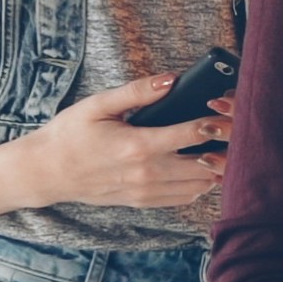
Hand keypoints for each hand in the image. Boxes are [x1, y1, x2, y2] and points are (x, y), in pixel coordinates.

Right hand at [14, 73, 229, 210]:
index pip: (192, 134)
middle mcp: (146, 174)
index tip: (229, 110)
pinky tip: (203, 168)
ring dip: (215, 168)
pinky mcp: (142, 202)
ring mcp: (145, 192)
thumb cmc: (70, 134)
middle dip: (224, 148)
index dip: (216, 122)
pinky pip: (183, 198)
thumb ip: (138, 91)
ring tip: (223, 148)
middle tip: (235, 130)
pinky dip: (200, 184)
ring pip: (198, 185)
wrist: (47, 172)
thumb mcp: (99, 104)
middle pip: (204, 165)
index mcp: (137, 146)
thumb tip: (171, 79)